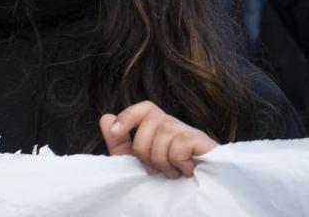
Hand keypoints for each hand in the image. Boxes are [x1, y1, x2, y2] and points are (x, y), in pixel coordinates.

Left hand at [100, 101, 218, 178]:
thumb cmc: (168, 180)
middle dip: (144, 150)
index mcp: (160, 128)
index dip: (128, 116)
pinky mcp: (203, 142)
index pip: (144, 108)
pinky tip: (186, 171)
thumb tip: (105, 117)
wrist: (198, 199)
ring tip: (172, 173)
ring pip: (165, 132)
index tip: (115, 133)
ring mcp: (190, 132)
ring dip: (163, 161)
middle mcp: (175, 125)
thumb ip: (120, 144)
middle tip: (154, 170)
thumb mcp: (138, 164)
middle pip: (151, 121)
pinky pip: (180, 144)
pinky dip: (178, 163)